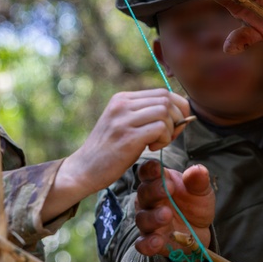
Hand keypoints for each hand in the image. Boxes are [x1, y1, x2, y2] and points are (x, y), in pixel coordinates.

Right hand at [44, 90, 190, 219]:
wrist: (84, 169)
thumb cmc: (108, 150)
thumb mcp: (122, 123)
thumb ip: (143, 114)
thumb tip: (178, 112)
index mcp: (122, 98)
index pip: (162, 92)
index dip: (177, 108)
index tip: (174, 126)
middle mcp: (122, 104)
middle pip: (166, 99)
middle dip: (177, 118)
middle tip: (169, 136)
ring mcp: (124, 119)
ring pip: (165, 112)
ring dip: (170, 130)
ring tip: (157, 143)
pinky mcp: (128, 136)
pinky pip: (160, 128)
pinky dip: (164, 139)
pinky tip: (152, 148)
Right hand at [134, 160, 213, 256]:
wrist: (198, 230)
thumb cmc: (194, 204)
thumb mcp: (201, 191)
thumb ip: (198, 181)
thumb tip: (198, 170)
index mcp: (157, 181)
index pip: (147, 172)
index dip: (150, 169)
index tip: (158, 168)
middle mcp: (148, 200)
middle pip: (144, 193)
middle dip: (154, 190)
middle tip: (167, 189)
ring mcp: (147, 221)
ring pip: (143, 218)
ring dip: (153, 217)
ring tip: (167, 215)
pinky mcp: (150, 241)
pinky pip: (142, 243)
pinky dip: (147, 244)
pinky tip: (157, 242)